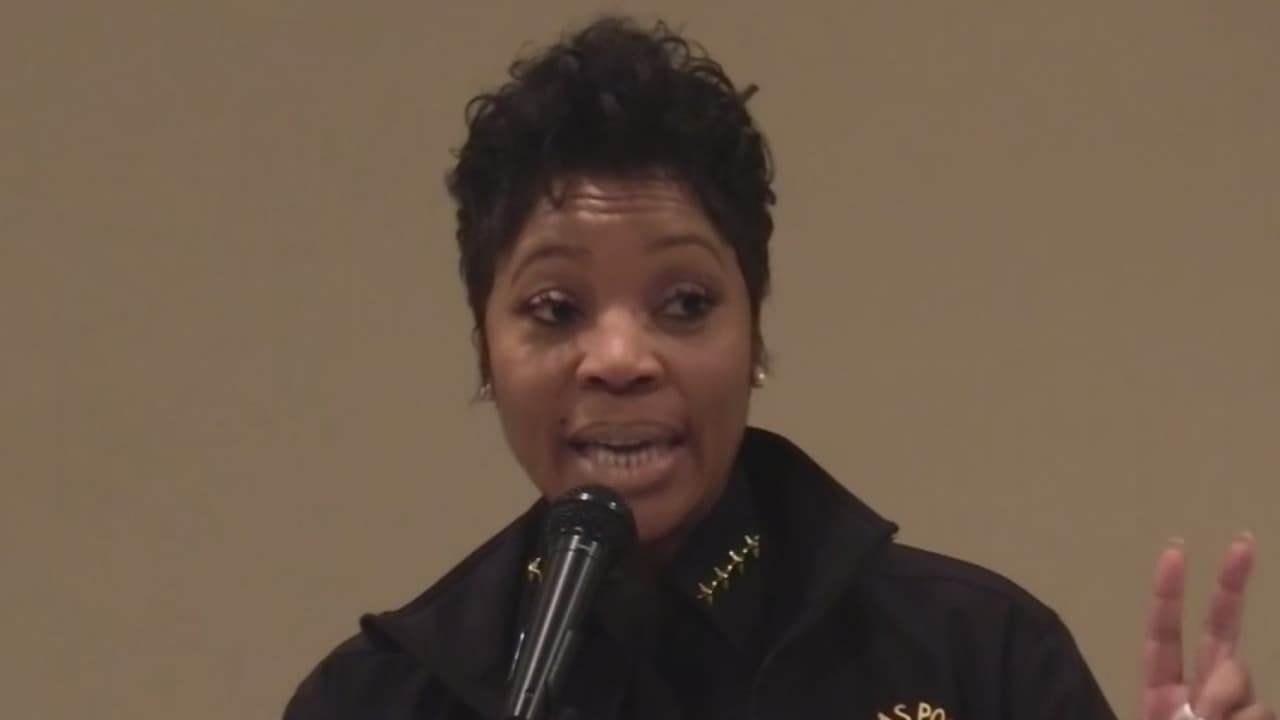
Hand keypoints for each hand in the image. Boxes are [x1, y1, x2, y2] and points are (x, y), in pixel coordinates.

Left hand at [1142, 534, 1272, 719]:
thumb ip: (1180, 712)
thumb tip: (1215, 705)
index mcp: (1163, 690)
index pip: (1164, 631)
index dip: (1169, 593)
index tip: (1176, 550)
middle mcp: (1203, 690)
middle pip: (1220, 628)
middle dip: (1230, 584)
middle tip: (1243, 541)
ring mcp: (1239, 707)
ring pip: (1240, 676)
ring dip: (1226, 703)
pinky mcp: (1263, 717)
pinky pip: (1264, 711)